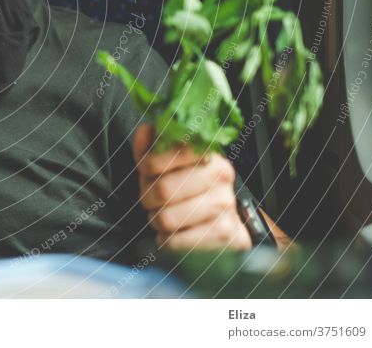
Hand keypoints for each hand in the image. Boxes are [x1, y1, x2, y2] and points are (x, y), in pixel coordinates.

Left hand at [133, 124, 251, 250]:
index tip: (147, 173)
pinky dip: (166, 240)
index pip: (171, 152)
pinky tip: (175, 233)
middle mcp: (220, 175)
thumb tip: (146, 130)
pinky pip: (175, 241)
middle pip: (162, 189)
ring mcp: (225, 204)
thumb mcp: (167, 165)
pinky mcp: (224, 234)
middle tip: (151, 201)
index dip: (149, 166)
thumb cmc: (188, 190)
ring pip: (166, 217)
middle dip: (147, 198)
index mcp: (207, 152)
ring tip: (164, 217)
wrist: (222, 224)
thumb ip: (152, 147)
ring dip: (156, 220)